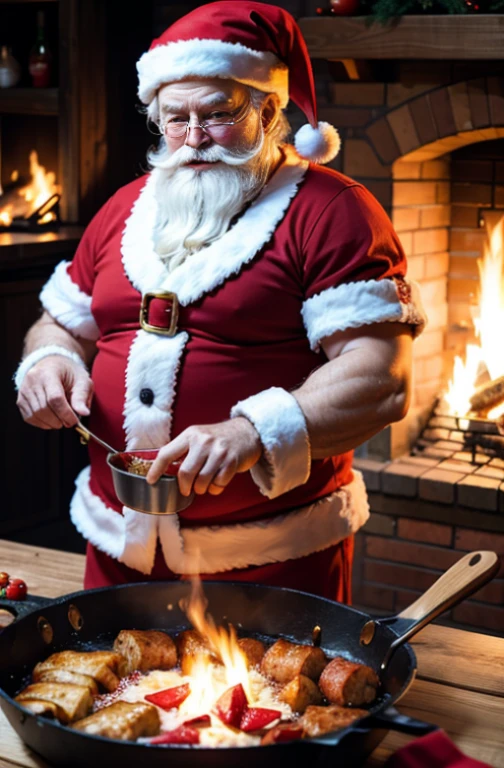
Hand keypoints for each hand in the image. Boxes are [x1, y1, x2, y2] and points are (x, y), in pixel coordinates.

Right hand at [16, 355, 92, 428]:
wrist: (53, 365)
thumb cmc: (69, 373)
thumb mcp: (82, 380)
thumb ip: (82, 397)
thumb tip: (84, 413)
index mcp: (49, 373)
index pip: (55, 398)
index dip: (65, 413)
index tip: (74, 421)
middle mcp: (33, 380)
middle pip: (44, 408)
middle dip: (59, 420)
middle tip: (69, 422)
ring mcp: (24, 390)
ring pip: (36, 415)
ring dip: (51, 423)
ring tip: (61, 420)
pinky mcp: (21, 400)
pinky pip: (29, 417)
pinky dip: (42, 423)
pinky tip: (51, 420)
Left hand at [146, 417, 261, 495]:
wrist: (247, 432)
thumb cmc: (218, 439)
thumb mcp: (198, 437)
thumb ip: (183, 451)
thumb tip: (164, 471)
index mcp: (190, 434)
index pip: (167, 453)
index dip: (156, 469)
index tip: (151, 481)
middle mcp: (203, 441)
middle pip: (185, 473)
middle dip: (184, 486)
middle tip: (186, 489)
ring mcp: (219, 451)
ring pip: (202, 481)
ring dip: (201, 489)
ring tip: (203, 486)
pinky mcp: (232, 461)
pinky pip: (218, 484)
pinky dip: (215, 489)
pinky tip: (216, 482)